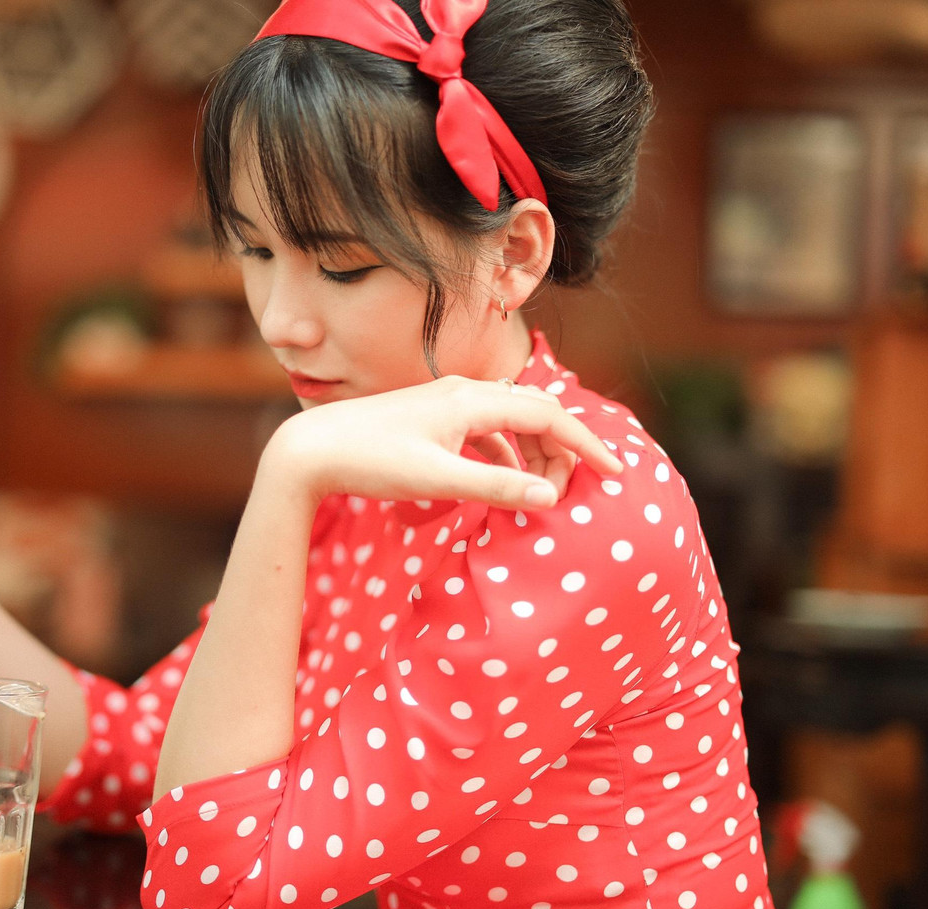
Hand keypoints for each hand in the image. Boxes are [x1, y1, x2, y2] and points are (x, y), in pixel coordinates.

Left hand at [264, 375, 621, 508]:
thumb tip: (549, 497)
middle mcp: (464, 392)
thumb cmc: (371, 461)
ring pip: (510, 423)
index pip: (549, 416)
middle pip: (536, 414)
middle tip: (571, 493)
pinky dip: (505, 456)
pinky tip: (501, 484)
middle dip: (562, 451)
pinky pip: (486, 431)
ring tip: (539, 494)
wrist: (312, 449)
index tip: (615, 472)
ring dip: (532, 455)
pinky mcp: (431, 418)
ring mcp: (447, 403)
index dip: (586, 444)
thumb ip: (494, 488)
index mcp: (472, 401)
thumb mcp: (436, 480)